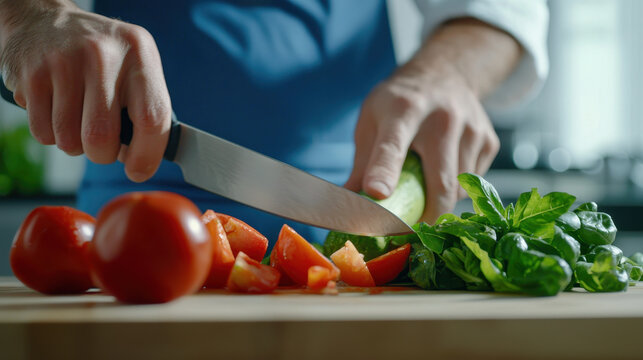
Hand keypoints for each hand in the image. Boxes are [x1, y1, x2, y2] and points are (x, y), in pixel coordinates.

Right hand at [0, 0, 170, 181]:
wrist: (46, 21)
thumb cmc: (103, 58)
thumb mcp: (136, 67)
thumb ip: (147, 109)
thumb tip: (143, 161)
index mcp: (140, 54)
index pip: (152, 118)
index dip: (147, 155)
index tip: (138, 170)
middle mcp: (103, 55)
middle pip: (103, 138)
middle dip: (102, 154)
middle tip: (102, 143)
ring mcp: (64, 63)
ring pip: (70, 141)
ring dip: (75, 144)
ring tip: (78, 119)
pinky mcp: (32, 75)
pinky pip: (43, 133)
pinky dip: (51, 134)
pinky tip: (56, 109)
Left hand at [345, 60, 499, 223]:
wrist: (445, 72)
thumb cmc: (398, 102)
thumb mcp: (371, 120)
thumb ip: (362, 163)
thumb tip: (349, 206)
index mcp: (403, 109)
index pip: (392, 145)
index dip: (384, 172)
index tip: (376, 195)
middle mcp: (443, 117)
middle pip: (440, 182)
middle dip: (426, 217)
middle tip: (409, 232)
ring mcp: (472, 128)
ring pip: (458, 189)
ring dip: (439, 201)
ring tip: (424, 183)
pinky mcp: (490, 141)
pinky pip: (472, 183)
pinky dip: (455, 189)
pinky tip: (443, 168)